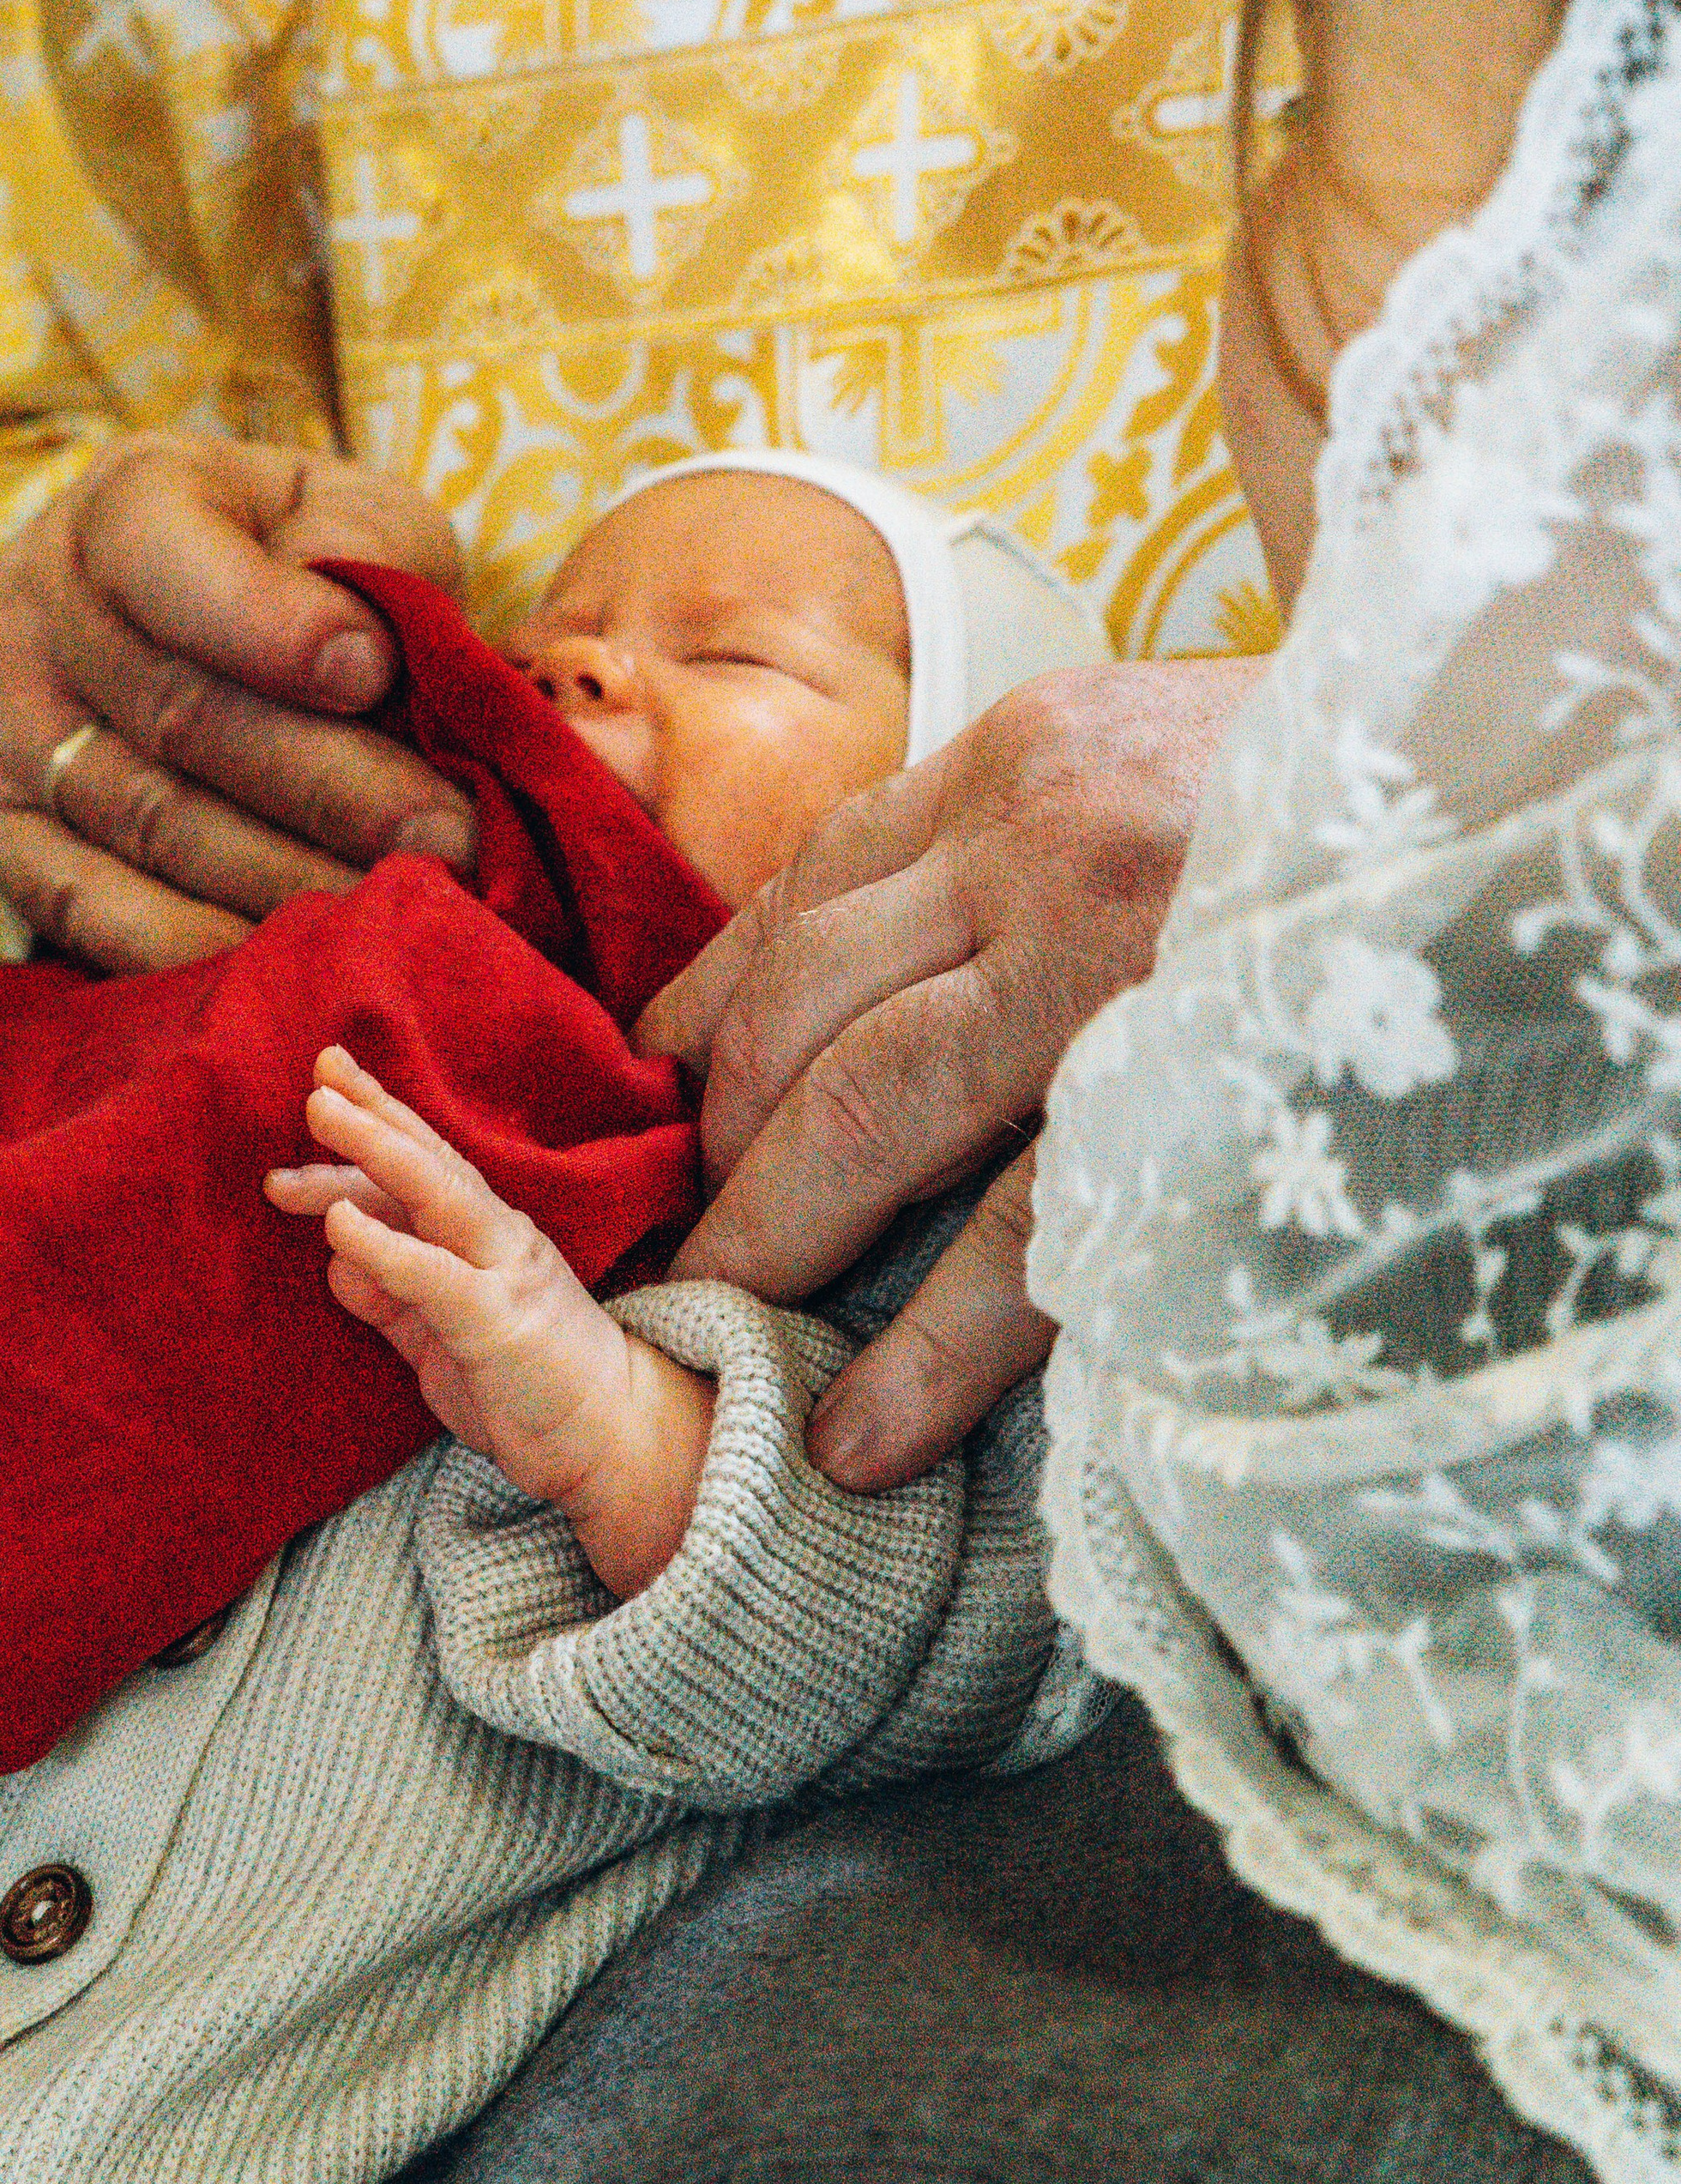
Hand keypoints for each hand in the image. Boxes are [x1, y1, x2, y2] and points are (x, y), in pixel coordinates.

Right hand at [0, 434, 476, 973]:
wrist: (173, 624)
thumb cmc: (298, 566)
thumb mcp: (346, 515)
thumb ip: (366, 548)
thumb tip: (366, 651)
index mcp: (125, 506)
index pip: (174, 566)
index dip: (271, 627)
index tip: (374, 673)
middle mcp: (39, 610)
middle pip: (182, 716)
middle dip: (331, 787)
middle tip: (450, 839)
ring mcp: (6, 732)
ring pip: (152, 823)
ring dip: (288, 880)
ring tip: (406, 910)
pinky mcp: (2, 838)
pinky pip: (91, 911)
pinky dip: (194, 948)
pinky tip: (292, 965)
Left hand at [268, 1047, 712, 1596]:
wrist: (614, 1441)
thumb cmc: (527, 1387)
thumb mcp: (440, 1336)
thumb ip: (392, 1295)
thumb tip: (337, 1256)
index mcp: (485, 1237)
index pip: (424, 1167)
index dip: (377, 1122)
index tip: (326, 1086)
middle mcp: (497, 1238)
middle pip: (429, 1159)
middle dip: (373, 1111)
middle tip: (318, 1074)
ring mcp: (503, 1272)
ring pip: (436, 1192)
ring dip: (376, 1148)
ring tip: (322, 1112)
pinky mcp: (500, 1322)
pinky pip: (434, 1275)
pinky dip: (385, 1245)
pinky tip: (339, 1225)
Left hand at [637, 658, 1263, 1487]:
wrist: (1532, 758)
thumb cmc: (1339, 787)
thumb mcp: (1154, 754)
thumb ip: (1015, 836)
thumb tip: (864, 959)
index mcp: (1021, 754)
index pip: (800, 887)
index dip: (704, 1005)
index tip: (652, 1092)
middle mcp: (1035, 837)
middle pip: (797, 1006)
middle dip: (716, 1136)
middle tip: (679, 1239)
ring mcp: (1110, 958)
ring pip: (864, 1110)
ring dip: (770, 1234)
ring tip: (721, 1326)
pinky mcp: (1193, 1078)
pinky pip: (1021, 1233)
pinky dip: (923, 1345)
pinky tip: (859, 1429)